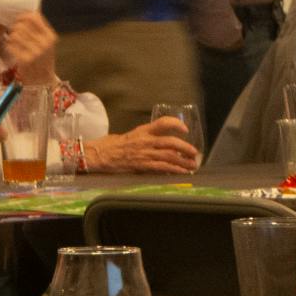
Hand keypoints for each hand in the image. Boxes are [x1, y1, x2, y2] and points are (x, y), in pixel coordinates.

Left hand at [0, 12, 58, 83]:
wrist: (42, 79)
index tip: (18, 19)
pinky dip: (9, 45)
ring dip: (11, 36)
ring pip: (14, 34)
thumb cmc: (43, 57)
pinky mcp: (24, 60)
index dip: (22, 16)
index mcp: (50, 36)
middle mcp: (44, 44)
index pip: (33, 17)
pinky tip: (13, 48)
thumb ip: (38, 27)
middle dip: (15, 27)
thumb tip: (27, 10)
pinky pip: (10, 45)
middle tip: (14, 31)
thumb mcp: (46, 41)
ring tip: (14, 41)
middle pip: (21, 25)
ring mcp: (35, 53)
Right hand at [81, 117, 200, 173]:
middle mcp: (145, 141)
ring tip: (192, 165)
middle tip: (194, 153)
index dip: (176, 124)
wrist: (101, 155)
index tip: (185, 129)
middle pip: (170, 142)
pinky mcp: (143, 165)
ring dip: (183, 162)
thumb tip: (161, 142)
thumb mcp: (131, 135)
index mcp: (142, 131)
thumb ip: (146, 137)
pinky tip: (181, 172)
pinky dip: (174, 170)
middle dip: (185, 148)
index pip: (162, 123)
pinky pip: (162, 167)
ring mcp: (144, 154)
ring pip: (169, 156)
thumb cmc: (114, 144)